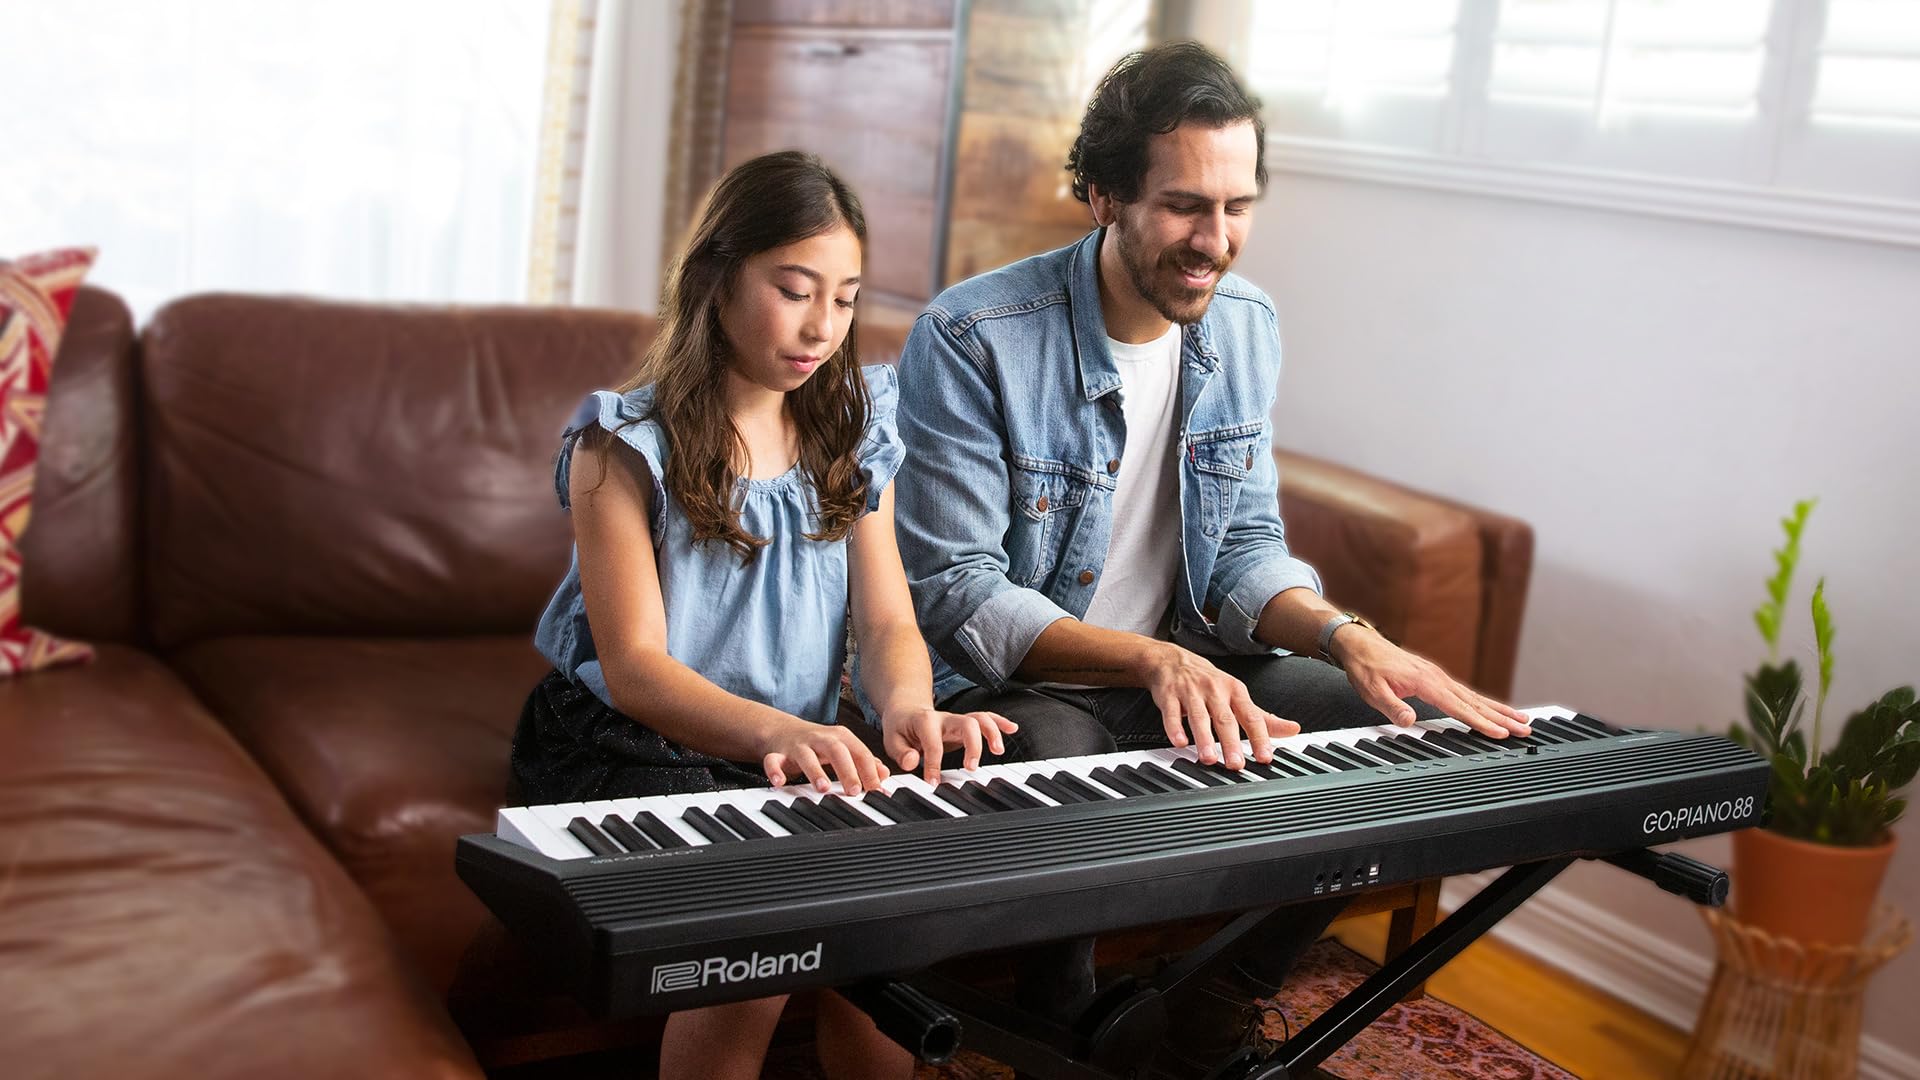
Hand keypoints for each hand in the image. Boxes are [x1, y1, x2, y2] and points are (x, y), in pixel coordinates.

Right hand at [761, 717, 890, 793]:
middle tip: (854, 790)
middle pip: (837, 751)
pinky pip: (774, 761)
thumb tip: (884, 775)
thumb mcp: (843, 749)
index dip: (869, 771)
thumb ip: (863, 761)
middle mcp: (820, 738)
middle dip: (847, 770)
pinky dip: (775, 771)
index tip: (876, 790)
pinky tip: (779, 782)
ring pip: (807, 756)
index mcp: (840, 737)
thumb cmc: (817, 744)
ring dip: (815, 772)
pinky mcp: (778, 753)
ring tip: (824, 788)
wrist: (782, 730)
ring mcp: (798, 745)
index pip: (860, 752)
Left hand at [881, 705, 1017, 784]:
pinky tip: (1013, 729)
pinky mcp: (966, 724)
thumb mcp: (891, 739)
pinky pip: (986, 718)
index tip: (933, 783)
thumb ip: (901, 752)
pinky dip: (1000, 723)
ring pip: (980, 719)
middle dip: (973, 745)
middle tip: (971, 768)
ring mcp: (957, 720)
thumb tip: (912, 762)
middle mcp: (945, 718)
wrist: (906, 710)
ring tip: (999, 751)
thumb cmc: (901, 727)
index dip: (933, 764)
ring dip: (992, 733)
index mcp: (925, 721)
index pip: (933, 743)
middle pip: (967, 724)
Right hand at [1141, 642, 1299, 767]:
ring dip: (1204, 738)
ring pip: (1199, 716)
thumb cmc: (1209, 683)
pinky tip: (1179, 741)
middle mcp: (1215, 691)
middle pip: (1225, 718)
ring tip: (1209, 758)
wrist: (1173, 661)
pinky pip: (1171, 712)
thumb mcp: (1238, 696)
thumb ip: (1264, 718)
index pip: (1251, 716)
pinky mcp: (1169, 694)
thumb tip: (1293, 729)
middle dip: (1231, 742)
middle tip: (1236, 764)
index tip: (1265, 757)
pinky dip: (1174, 727)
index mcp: (1235, 692)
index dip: (1259, 737)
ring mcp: (1191, 692)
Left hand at [1329, 626, 1532, 737]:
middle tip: (1525, 728)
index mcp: (1425, 682)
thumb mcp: (1372, 691)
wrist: (1361, 644)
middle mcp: (1437, 678)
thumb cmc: (1366, 668)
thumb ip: (1392, 707)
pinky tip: (1493, 708)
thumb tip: (1408, 721)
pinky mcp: (1436, 676)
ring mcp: (1439, 676)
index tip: (1500, 733)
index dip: (1480, 722)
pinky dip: (1483, 702)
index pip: (1459, 707)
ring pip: (1475, 696)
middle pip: (1476, 702)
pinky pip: (1465, 692)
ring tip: (1521, 719)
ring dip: (1499, 709)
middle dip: (1502, 717)